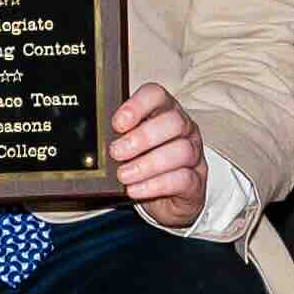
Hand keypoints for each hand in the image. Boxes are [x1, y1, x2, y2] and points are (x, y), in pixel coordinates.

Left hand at [110, 83, 210, 229]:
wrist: (166, 199)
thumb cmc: (144, 165)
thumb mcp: (129, 147)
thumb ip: (117, 138)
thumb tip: (97, 140)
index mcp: (165, 111)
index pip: (156, 95)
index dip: (137, 105)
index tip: (118, 123)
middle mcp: (184, 129)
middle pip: (173, 122)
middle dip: (142, 137)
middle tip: (117, 153)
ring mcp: (194, 155)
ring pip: (181, 151)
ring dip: (147, 164)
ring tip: (124, 175)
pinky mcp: (196, 181)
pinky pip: (182, 179)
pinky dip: (155, 185)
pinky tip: (136, 189)